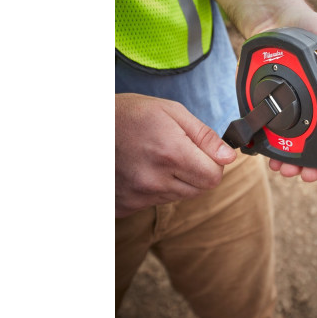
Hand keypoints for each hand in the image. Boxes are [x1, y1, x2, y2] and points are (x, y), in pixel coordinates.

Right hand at [115, 93, 236, 216]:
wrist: (87, 128)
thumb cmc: (130, 114)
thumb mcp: (171, 111)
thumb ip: (204, 136)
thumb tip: (229, 156)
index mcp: (171, 153)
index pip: (214, 177)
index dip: (214, 162)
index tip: (202, 150)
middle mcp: (155, 180)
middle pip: (200, 189)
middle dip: (198, 171)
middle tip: (177, 150)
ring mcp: (138, 196)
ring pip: (179, 196)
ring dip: (177, 180)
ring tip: (156, 157)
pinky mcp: (125, 205)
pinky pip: (155, 202)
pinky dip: (155, 188)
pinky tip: (141, 168)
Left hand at [266, 10, 316, 187]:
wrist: (280, 19)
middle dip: (316, 167)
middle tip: (308, 175)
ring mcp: (296, 112)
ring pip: (296, 147)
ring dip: (294, 164)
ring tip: (287, 170)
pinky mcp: (273, 108)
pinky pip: (274, 134)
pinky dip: (273, 150)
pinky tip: (271, 157)